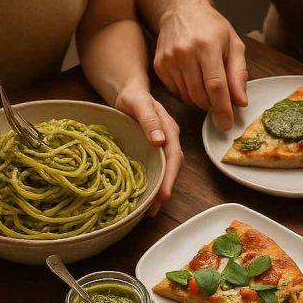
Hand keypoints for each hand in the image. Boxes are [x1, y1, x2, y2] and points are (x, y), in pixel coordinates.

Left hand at [115, 84, 183, 215]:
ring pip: (164, 171)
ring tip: (149, 209)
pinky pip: (155, 169)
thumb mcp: (138, 102)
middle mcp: (168, 141)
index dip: (170, 176)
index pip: (173, 156)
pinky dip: (151, 184)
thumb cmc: (133, 96)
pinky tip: (143, 196)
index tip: (165, 194)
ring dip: (158, 190)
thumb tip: (159, 141)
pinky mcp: (152, 152)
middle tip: (155, 207)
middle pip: (171, 168)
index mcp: (169, 130)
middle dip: (165, 188)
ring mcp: (161, 148)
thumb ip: (148, 119)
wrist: (128, 93)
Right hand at [154, 0, 247, 130]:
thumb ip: (238, 74)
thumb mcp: (233, 44)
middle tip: (220, 101)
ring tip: (206, 85)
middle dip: (212, 106)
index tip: (227, 124)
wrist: (181, 10)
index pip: (215, 85)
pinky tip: (192, 79)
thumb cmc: (211, 27)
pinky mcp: (160, 65)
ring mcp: (169, 59)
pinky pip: (176, 92)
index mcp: (207, 45)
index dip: (222, 108)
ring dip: (200, 100)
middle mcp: (185, 52)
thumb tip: (240, 102)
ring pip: (187, 97)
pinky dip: (187, 93)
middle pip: (200, 95)